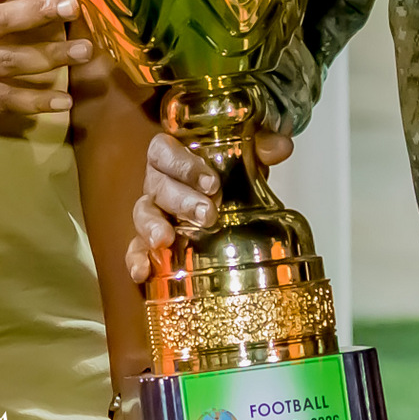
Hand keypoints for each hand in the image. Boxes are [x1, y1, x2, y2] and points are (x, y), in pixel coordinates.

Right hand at [125, 126, 293, 283]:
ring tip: (164, 240)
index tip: (210, 181)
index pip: (163, 151)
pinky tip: (143, 272)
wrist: (222, 198)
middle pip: (157, 186)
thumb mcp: (244, 157)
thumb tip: (281, 146)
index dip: (182, 165)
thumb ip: (260, 147)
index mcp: (172, 157)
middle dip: (181, 200)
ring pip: (143, 215)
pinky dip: (137, 260)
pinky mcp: (152, 242)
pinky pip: (136, 249)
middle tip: (207, 214)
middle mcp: (158, 183)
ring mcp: (153, 213)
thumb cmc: (224, 174)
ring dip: (152, 227)